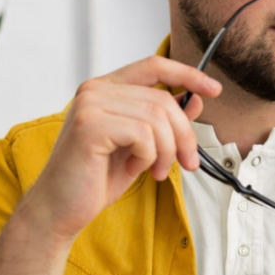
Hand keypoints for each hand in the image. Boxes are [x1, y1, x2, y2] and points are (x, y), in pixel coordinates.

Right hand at [22, 56, 221, 241]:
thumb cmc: (96, 179)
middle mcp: (94, 90)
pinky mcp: (90, 125)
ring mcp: (90, 105)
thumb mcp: (142, 146)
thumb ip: (163, 121)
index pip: (153, 66)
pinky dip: (148, 157)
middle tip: (186, 163)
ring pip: (158, 118)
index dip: (187, 74)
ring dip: (167, 151)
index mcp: (105, 90)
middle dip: (184, 135)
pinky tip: (133, 169)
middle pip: (163, 99)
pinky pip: (144, 134)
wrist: (61, 209)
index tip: (213, 89)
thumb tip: (195, 99)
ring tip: (155, 171)